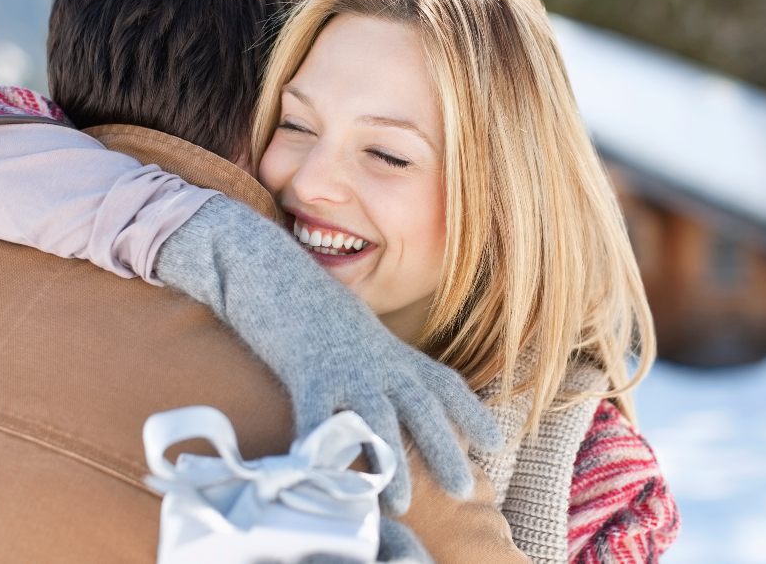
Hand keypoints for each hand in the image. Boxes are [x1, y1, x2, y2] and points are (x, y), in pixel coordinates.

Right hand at [155, 196, 503, 513]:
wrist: (268, 264)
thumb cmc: (309, 306)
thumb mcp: (357, 334)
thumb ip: (377, 364)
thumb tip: (393, 396)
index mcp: (391, 351)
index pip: (444, 382)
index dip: (471, 412)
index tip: (496, 442)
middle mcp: (376, 359)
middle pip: (422, 407)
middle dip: (444, 449)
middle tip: (465, 489)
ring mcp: (343, 364)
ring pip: (377, 419)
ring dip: (391, 463)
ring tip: (402, 502)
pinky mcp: (304, 369)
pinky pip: (317, 416)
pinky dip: (323, 449)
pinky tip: (327, 478)